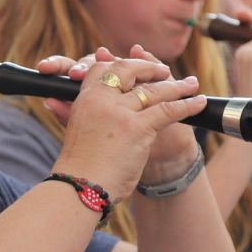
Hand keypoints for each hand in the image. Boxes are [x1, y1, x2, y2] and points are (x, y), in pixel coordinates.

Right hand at [47, 47, 205, 200]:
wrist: (80, 187)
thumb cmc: (78, 166)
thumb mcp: (72, 131)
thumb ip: (68, 112)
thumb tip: (53, 101)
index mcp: (84, 99)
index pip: (103, 68)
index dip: (122, 64)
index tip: (135, 65)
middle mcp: (101, 99)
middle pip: (129, 70)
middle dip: (149, 68)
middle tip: (164, 71)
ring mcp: (119, 112)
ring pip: (153, 90)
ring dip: (176, 86)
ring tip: (190, 84)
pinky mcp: (137, 128)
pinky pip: (168, 110)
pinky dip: (187, 105)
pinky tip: (198, 102)